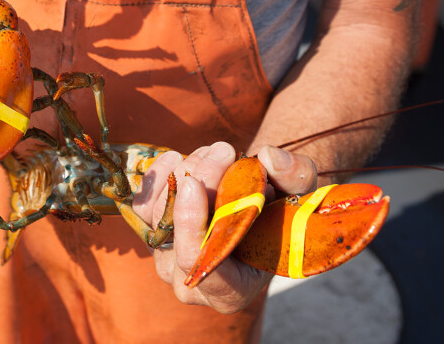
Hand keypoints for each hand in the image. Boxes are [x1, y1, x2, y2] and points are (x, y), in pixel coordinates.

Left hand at [133, 142, 317, 313]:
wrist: (258, 208)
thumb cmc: (282, 212)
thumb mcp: (302, 195)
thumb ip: (296, 177)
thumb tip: (270, 157)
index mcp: (230, 292)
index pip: (198, 264)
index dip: (192, 224)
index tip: (196, 183)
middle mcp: (190, 282)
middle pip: (177, 232)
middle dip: (199, 182)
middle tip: (223, 151)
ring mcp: (166, 258)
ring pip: (158, 215)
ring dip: (184, 174)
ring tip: (212, 153)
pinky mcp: (152, 234)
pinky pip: (141, 206)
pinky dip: (158, 177)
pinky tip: (176, 158)